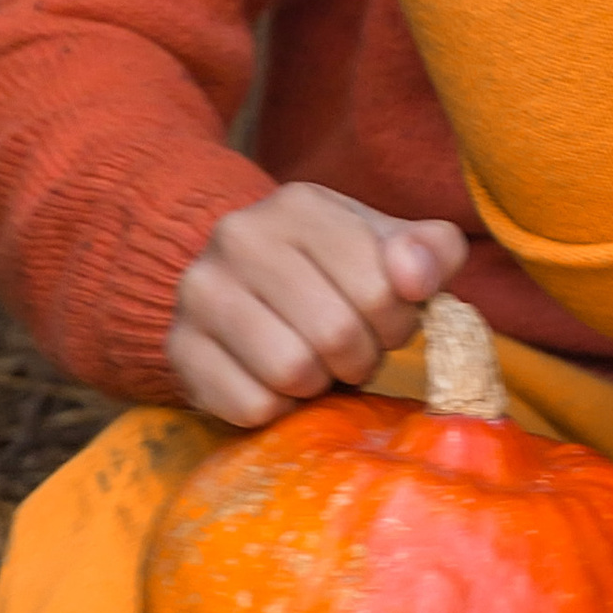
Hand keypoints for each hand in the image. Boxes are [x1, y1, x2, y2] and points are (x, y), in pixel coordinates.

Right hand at [166, 184, 466, 426]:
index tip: (384, 319)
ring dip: (318, 384)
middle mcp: (239, 238)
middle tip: (351, 350)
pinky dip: (277, 408)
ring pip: (291, 371)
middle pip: (335, 333)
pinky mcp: (179, 349)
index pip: (379, 286)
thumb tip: (415, 277)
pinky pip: (251, 405)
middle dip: (360, 357)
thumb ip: (432, 252)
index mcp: (298, 205)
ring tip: (315, 364)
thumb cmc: (333, 274)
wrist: (243, 291)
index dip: (396, 320)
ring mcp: (200, 292)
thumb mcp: (390, 249)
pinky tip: (275, 382)